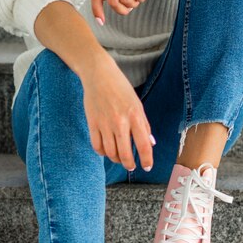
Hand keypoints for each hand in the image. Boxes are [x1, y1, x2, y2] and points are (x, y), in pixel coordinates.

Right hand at [81, 55, 154, 170]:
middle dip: (129, 165)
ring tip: (119, 157)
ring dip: (116, 159)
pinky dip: (102, 153)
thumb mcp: (137, 104)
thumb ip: (144, 125)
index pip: (144, 145)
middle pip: (125, 154)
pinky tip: (107, 150)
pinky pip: (97, 146)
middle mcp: (120, 122)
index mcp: (135, 116)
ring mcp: (105, 123)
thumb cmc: (121, 89)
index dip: (147, 160)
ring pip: (110, 153)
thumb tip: (150, 144)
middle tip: (131, 166)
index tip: (147, 167)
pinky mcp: (92, 123)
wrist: (98, 75)